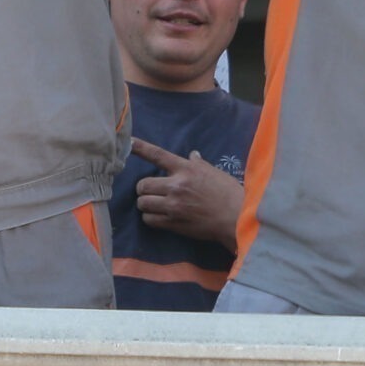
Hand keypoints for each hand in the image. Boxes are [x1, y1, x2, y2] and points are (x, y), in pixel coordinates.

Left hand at [128, 138, 243, 245]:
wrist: (235, 217)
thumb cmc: (227, 192)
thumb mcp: (213, 171)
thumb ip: (197, 163)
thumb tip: (192, 155)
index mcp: (185, 169)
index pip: (158, 155)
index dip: (141, 148)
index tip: (129, 142)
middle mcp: (176, 185)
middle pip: (142, 185)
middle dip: (142, 189)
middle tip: (149, 191)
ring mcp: (174, 205)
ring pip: (143, 203)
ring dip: (145, 204)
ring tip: (152, 205)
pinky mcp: (173, 223)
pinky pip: (150, 220)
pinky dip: (150, 218)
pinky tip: (157, 217)